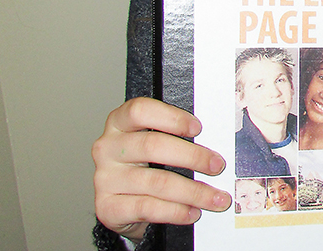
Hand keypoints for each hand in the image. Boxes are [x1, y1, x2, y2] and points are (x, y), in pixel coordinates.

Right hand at [92, 97, 231, 241]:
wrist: (119, 199)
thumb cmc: (143, 161)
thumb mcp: (154, 140)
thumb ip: (173, 134)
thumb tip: (213, 141)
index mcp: (119, 122)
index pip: (140, 110)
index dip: (171, 117)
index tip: (198, 128)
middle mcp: (108, 148)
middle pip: (153, 145)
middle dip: (192, 156)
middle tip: (217, 165)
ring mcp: (105, 179)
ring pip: (157, 182)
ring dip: (193, 191)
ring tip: (215, 197)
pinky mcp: (108, 207)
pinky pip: (148, 208)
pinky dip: (176, 211)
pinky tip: (192, 211)